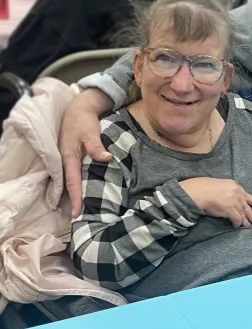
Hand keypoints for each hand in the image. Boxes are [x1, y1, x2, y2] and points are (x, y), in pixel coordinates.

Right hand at [60, 89, 113, 217]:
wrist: (79, 109)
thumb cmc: (84, 120)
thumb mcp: (90, 131)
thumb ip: (96, 145)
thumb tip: (106, 158)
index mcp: (69, 157)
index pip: (73, 182)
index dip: (76, 198)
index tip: (78, 214)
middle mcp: (67, 161)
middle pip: (71, 186)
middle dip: (75, 202)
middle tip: (82, 220)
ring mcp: (69, 160)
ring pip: (73, 181)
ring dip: (78, 195)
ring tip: (85, 212)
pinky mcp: (74, 158)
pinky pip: (76, 175)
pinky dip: (80, 185)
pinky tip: (88, 194)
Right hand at [180, 177, 251, 227]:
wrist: (198, 191)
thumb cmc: (204, 188)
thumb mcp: (219, 185)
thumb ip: (227, 191)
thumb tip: (228, 199)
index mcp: (234, 185)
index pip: (246, 194)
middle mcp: (236, 192)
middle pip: (246, 205)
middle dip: (251, 214)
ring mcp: (234, 200)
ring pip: (243, 213)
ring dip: (246, 220)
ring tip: (249, 226)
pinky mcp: (230, 209)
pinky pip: (236, 218)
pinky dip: (237, 223)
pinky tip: (237, 226)